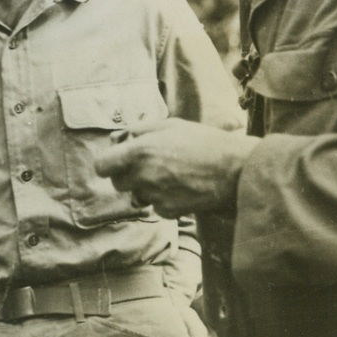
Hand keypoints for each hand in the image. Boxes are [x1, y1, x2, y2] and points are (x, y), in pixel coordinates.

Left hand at [94, 118, 258, 216]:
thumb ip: (137, 131)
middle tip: (147, 164)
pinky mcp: (169, 211)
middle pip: (118, 183)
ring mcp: (155, 196)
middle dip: (127, 174)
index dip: (108, 163)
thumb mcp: (169, 125)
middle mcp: (143, 175)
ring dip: (146, 187)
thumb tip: (116, 138)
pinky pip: (156, 206)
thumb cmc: (202, 141)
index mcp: (139, 151)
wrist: (234, 169)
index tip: (116, 161)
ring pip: (137, 195)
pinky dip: (163, 199)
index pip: (102, 166)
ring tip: (170, 173)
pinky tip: (181, 186)